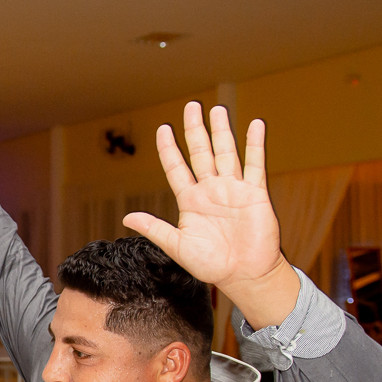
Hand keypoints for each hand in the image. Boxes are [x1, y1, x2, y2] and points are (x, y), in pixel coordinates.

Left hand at [121, 103, 299, 327]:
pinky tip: (254, 125)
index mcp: (190, 201)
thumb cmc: (210, 265)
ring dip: (222, 131)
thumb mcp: (177, 246)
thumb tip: (126, 218)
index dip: (169, 149)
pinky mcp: (255, 194)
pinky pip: (254, 165)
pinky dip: (255, 145)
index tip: (162, 129)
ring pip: (226, 153)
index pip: (176, 168)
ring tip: (217, 109)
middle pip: (201, 153)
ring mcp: (233, 190)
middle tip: (192, 105)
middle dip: (196, 130)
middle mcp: (211, 190)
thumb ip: (155, 229)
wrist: (244, 275)